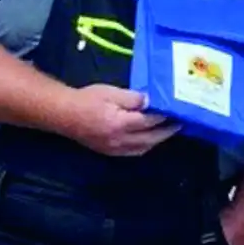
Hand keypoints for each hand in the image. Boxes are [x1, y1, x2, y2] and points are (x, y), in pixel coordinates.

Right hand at [62, 85, 178, 157]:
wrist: (63, 114)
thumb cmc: (86, 99)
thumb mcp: (111, 92)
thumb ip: (133, 98)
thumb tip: (150, 102)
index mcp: (121, 124)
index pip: (149, 121)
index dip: (164, 116)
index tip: (176, 110)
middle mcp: (120, 140)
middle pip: (151, 139)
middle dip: (167, 132)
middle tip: (180, 123)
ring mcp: (114, 149)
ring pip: (143, 148)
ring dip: (157, 141)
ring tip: (168, 131)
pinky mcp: (109, 152)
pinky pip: (133, 152)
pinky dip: (145, 146)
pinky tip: (149, 139)